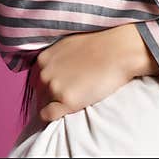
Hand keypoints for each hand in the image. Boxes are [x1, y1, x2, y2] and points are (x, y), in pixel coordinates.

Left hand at [29, 23, 147, 122]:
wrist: (121, 50)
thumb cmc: (102, 44)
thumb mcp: (70, 43)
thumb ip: (57, 57)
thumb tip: (55, 69)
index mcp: (44, 58)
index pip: (37, 78)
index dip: (49, 83)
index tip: (61, 86)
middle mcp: (45, 73)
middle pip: (39, 92)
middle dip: (50, 94)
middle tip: (70, 93)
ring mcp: (55, 87)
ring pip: (43, 104)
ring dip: (55, 103)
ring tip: (74, 98)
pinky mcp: (68, 101)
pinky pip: (48, 115)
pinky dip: (54, 115)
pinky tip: (68, 109)